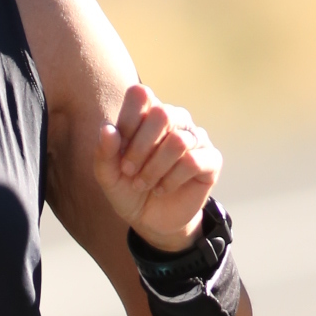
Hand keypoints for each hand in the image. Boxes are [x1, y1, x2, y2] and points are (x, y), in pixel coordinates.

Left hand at [93, 82, 221, 251]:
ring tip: (144, 184)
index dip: (128, 121)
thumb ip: (104, 153)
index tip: (118, 150)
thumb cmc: (130, 190)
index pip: (141, 95)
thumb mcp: (109, 176)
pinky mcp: (211, 160)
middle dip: (140, 148)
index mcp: (148, 114)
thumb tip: (107, 129)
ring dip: (155, 168)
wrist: (151, 220)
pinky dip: (171, 180)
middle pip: (162, 114)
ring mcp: (195, 138)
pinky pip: (193, 161)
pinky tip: (163, 189)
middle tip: (129, 171)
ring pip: (178, 140)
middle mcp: (175, 120)